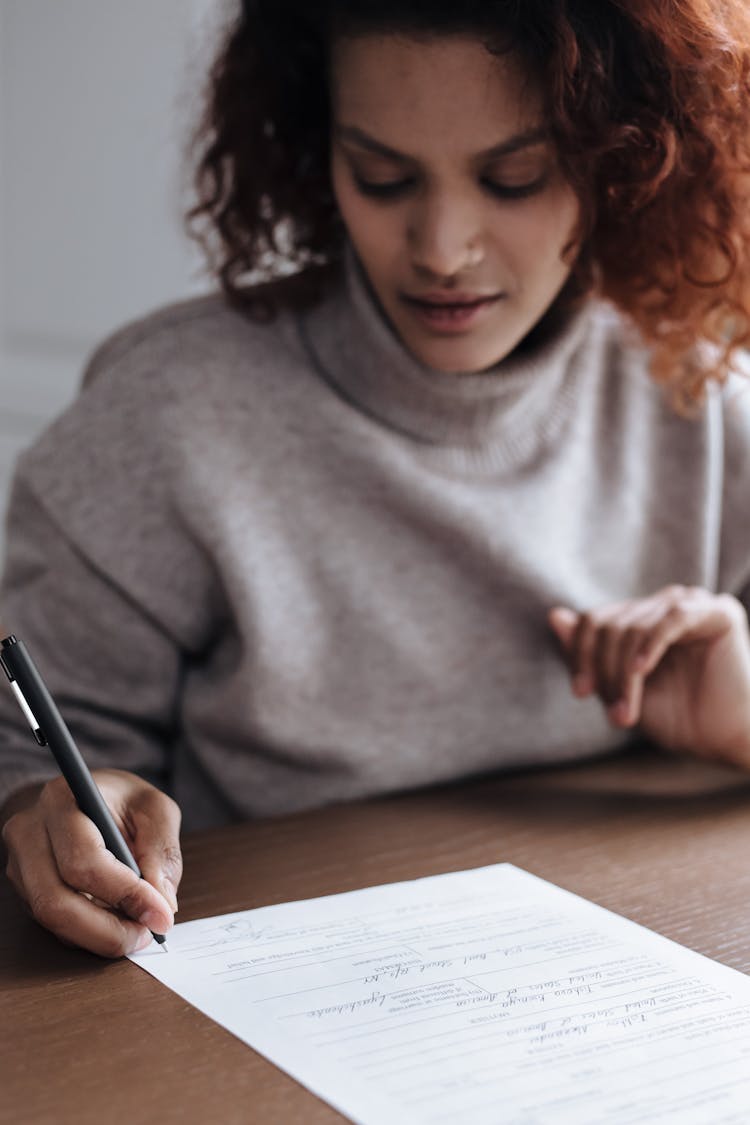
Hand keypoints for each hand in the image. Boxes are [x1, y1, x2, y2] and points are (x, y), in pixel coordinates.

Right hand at [2, 769, 181, 957]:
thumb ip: (161, 850)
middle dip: (108, 930)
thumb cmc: (118, 799)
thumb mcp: (153, 807)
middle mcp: (29, 833)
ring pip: (52, 920)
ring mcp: (21, 865)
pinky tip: (115, 923)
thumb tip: (163, 902)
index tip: (160, 913)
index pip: (83, 860)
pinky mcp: (25, 889)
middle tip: (146, 934)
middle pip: (56, 901)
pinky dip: (88, 933)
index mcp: (61, 800)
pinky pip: (53, 925)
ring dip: (99, 937)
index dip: (124, 893)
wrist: (82, 797)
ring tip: (136, 930)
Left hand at [548, 585, 749, 766]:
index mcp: (644, 618)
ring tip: (627, 713)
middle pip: (610, 623)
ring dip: (623, 673)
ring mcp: (693, 604)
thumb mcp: (619, 688)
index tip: (580, 692)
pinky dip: (650, 646)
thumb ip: (589, 654)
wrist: (726, 743)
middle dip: (604, 671)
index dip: (580, 653)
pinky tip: (642, 672)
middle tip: (614, 714)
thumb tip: (553, 614)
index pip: (595, 620)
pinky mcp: (718, 612)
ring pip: (634, 625)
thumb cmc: (678, 719)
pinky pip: (671, 618)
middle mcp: (666, 605)